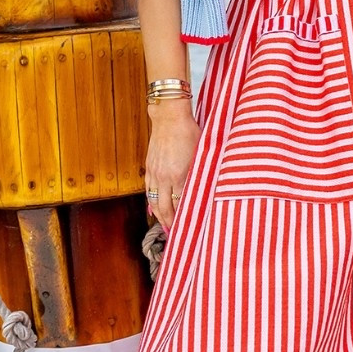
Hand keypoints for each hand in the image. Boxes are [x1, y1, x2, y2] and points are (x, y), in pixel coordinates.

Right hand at [144, 101, 198, 231]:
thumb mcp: (201, 154)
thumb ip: (201, 174)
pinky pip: (148, 191)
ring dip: (159, 216)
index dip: (184, 218)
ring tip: (164, 226)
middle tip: (175, 234)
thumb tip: (205, 189)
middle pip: (165, 208)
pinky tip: (153, 209)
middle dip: (169, 223)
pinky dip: (150, 202)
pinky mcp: (149, 168)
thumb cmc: (190, 132)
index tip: (189, 229)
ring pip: (153, 202)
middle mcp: (165, 177)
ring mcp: (154, 173)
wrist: (169, 117)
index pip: (181, 205)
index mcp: (180, 175)